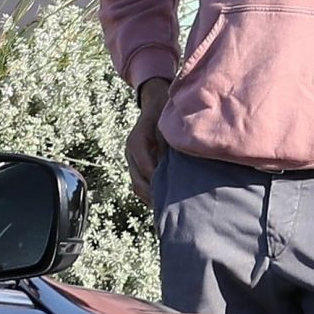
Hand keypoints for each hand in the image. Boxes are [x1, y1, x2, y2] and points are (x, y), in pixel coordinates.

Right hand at [125, 77, 170, 204]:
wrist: (156, 102)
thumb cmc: (166, 112)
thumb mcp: (169, 124)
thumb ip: (171, 144)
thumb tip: (181, 165)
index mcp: (137, 142)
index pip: (146, 168)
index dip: (159, 182)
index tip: (174, 193)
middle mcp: (131, 153)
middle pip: (139, 183)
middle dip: (155, 197)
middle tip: (174, 209)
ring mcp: (132, 160)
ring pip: (138, 186)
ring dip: (153, 199)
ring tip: (170, 210)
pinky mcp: (137, 165)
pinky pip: (141, 184)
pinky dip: (152, 194)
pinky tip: (166, 202)